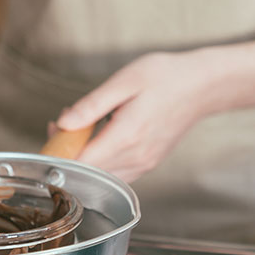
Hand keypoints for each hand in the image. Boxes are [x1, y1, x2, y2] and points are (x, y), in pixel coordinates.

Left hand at [56, 52, 213, 181]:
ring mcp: (144, 164)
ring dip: (83, 158)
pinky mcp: (148, 164)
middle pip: (87, 172)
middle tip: (60, 126)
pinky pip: (116, 174)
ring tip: (79, 129)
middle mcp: (136, 157)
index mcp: (127, 137)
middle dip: (67, 153)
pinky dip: (100, 162)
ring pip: (101, 177)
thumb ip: (91, 106)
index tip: (53, 132)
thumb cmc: (165, 78)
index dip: (59, 152)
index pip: (80, 162)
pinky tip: (98, 138)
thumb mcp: (124, 82)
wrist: (202, 86)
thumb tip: (64, 123)